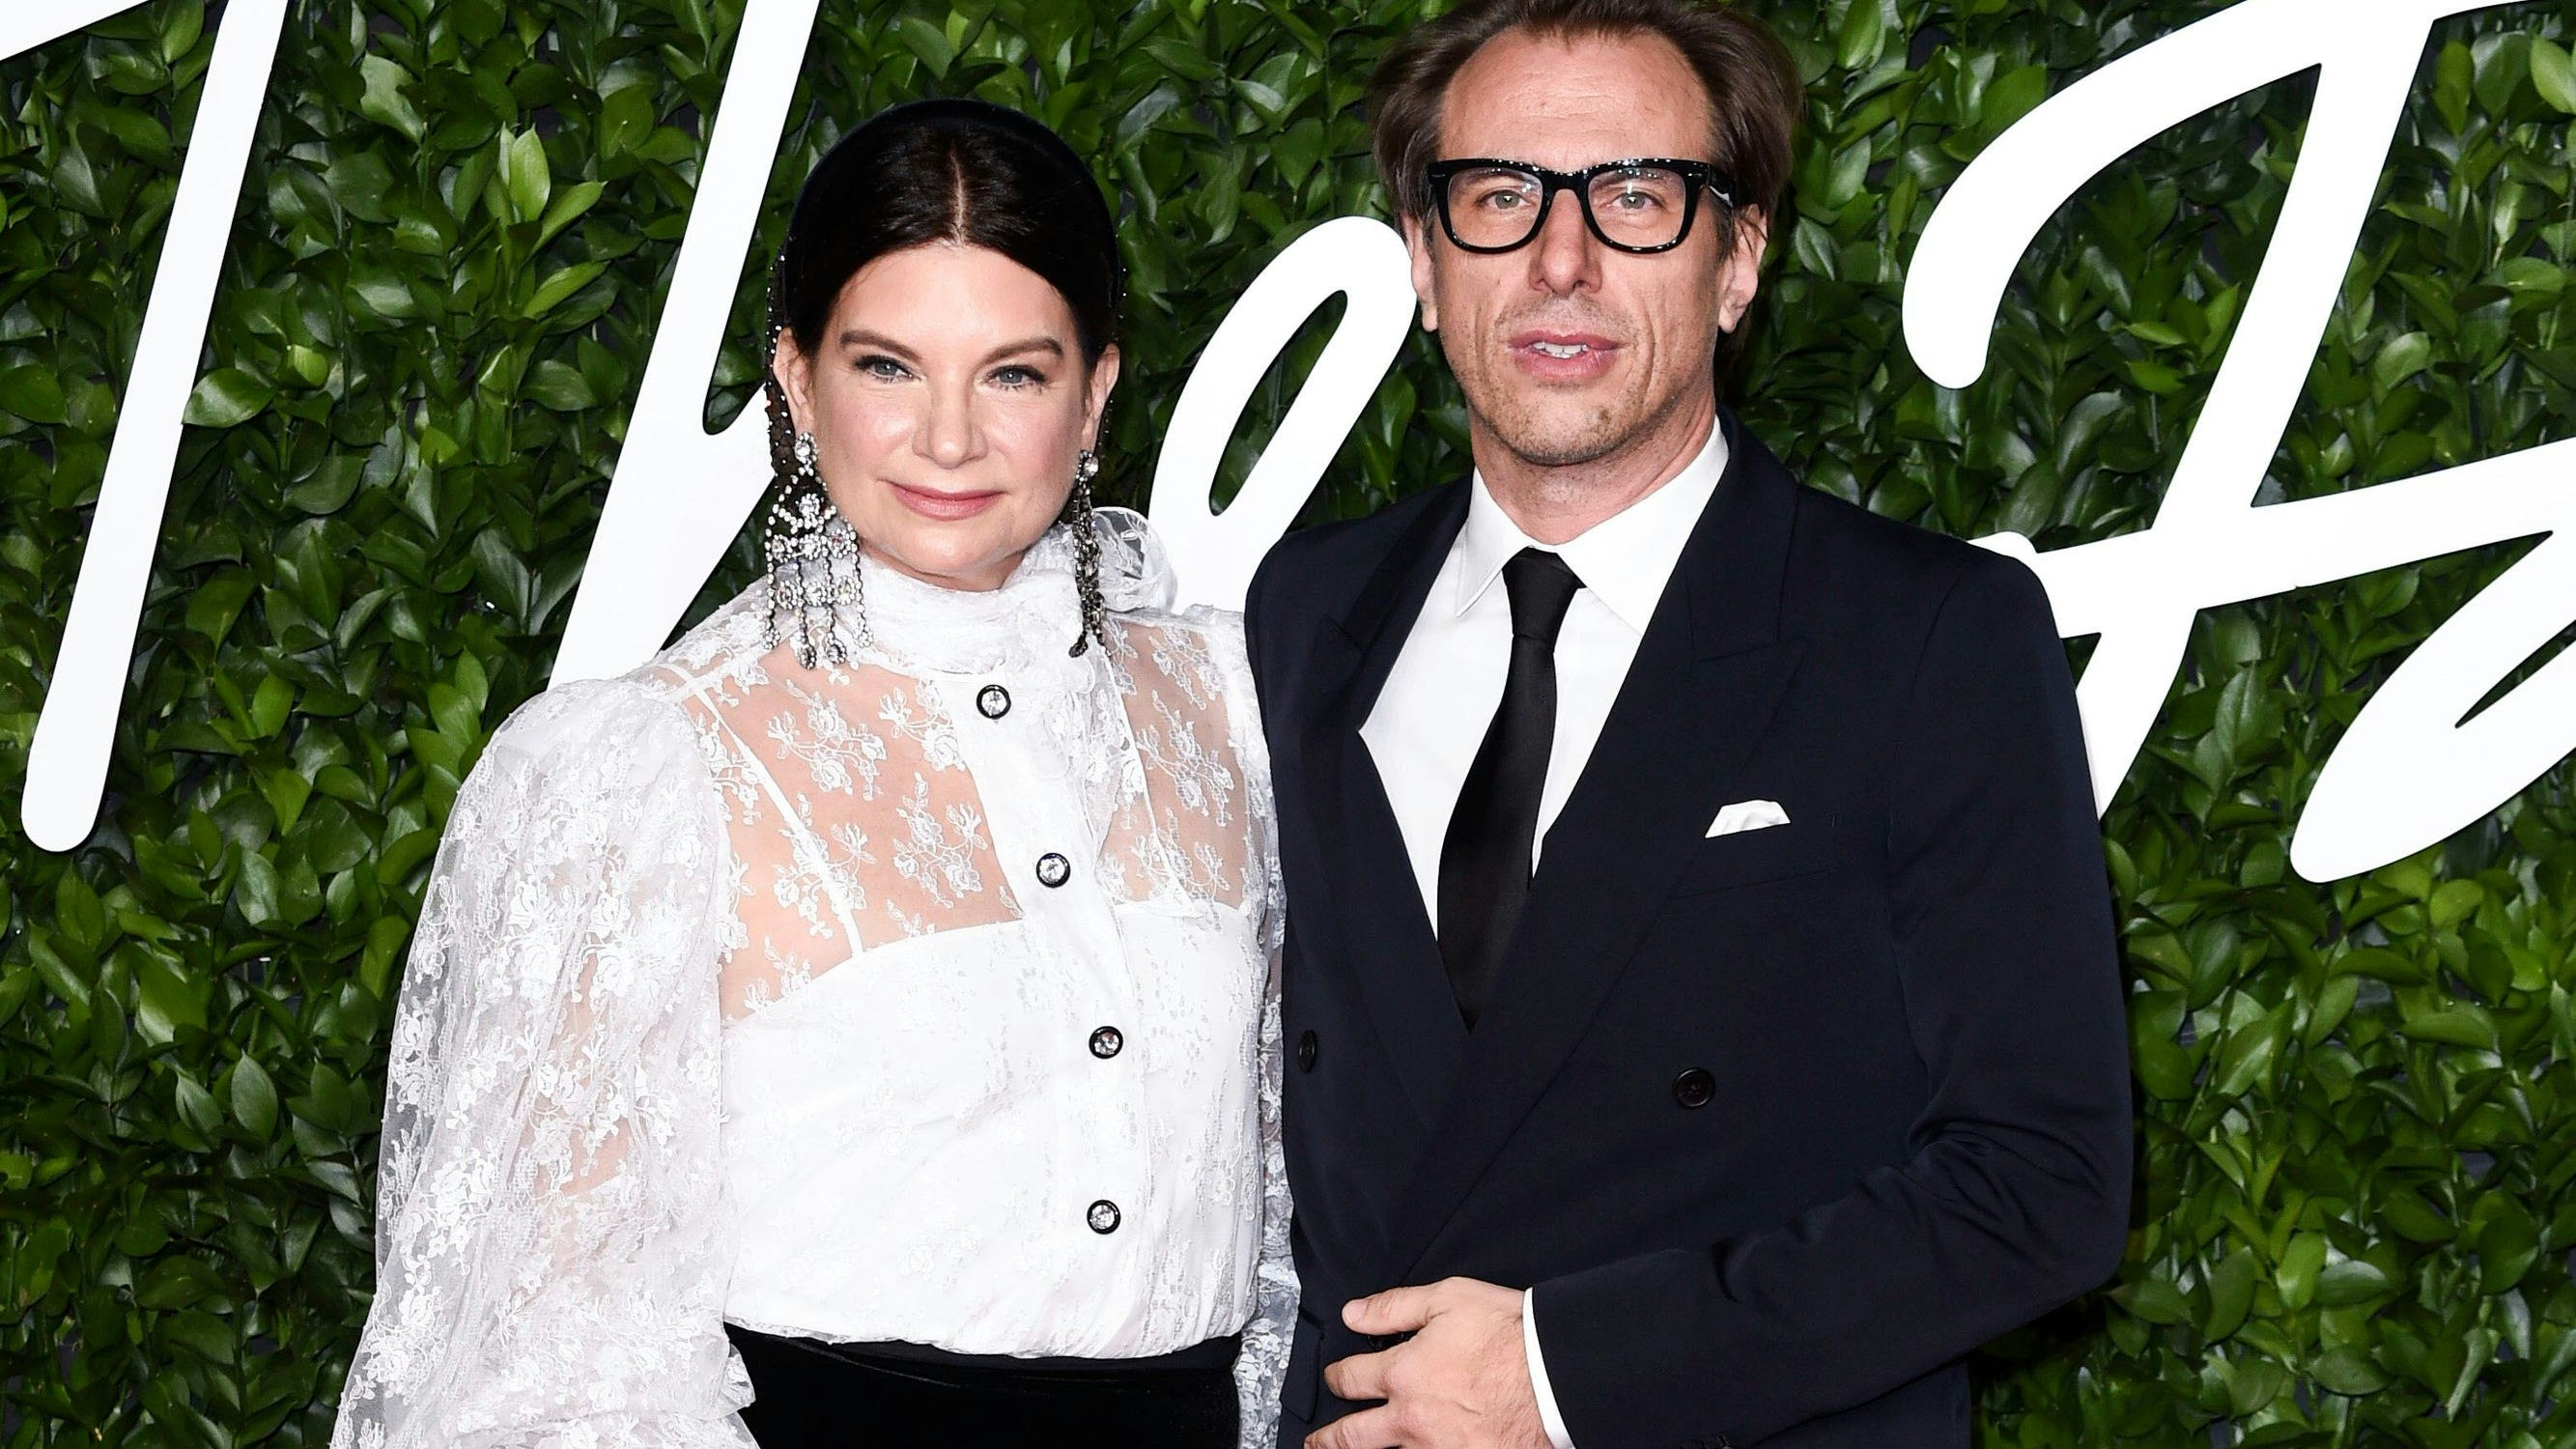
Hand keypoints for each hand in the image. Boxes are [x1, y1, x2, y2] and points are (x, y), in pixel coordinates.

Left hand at [1305, 1277, 1550, 1448]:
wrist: (1559, 1378)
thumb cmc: (1510, 1335)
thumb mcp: (1449, 1299)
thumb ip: (1395, 1308)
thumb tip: (1354, 1313)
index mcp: (1404, 1374)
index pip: (1351, 1379)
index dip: (1338, 1376)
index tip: (1337, 1378)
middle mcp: (1412, 1420)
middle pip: (1353, 1436)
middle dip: (1329, 1439)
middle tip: (1316, 1442)